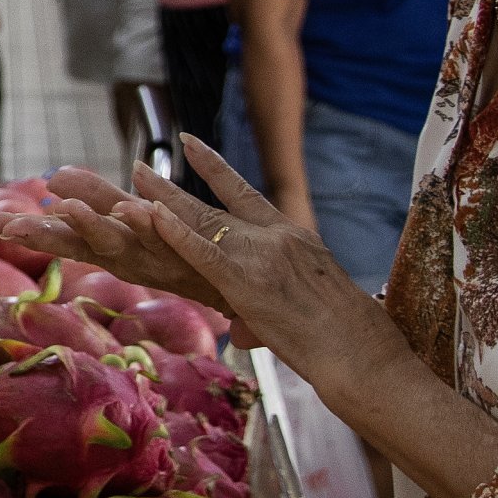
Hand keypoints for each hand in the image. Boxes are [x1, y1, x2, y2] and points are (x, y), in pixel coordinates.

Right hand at [0, 167, 233, 319]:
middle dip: (37, 233)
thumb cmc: (196, 264)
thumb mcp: (139, 228)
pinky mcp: (194, 259)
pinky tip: (132, 209)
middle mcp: (130, 258)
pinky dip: (151, 226)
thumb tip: (58, 179)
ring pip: (118, 242)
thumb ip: (102, 202)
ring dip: (90, 225)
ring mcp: (162, 260)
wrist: (256, 297)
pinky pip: (170, 241)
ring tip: (64, 208)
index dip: (22, 229)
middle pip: (75, 244)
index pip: (59, 238)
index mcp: (114, 251)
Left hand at [41, 141, 401, 388]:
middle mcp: (275, 238)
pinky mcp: (247, 284)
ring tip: (133, 178)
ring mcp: (261, 258)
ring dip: (162, 201)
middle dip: (173, 188)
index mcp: (294, 236)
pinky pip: (203, 253)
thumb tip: (244, 329)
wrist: (364, 353)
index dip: (215, 168)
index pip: (247, 193)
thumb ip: (274, 303)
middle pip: (213, 206)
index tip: (190, 143)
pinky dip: (174, 232)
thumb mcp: (314, 302)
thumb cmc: (352, 338)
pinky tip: (150, 215)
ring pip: (202, 222)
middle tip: (141, 165)